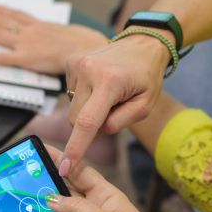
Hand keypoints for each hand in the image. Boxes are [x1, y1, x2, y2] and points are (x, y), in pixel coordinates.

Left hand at [0, 4, 106, 73]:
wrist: (86, 49)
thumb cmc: (81, 44)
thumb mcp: (67, 33)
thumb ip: (56, 34)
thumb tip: (55, 38)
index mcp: (39, 25)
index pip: (15, 15)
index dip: (1, 10)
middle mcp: (29, 31)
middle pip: (0, 22)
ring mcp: (26, 43)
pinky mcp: (26, 58)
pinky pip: (2, 57)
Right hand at [59, 30, 171, 175]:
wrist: (142, 44)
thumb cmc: (146, 76)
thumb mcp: (145, 105)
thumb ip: (120, 123)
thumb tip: (96, 130)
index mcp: (109, 82)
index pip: (88, 122)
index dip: (76, 148)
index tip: (65, 167)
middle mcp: (88, 70)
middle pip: (76, 119)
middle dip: (91, 124)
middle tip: (113, 109)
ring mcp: (76, 64)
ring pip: (72, 108)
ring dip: (88, 109)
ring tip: (107, 93)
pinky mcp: (70, 62)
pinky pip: (70, 94)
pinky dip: (84, 96)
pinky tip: (98, 85)